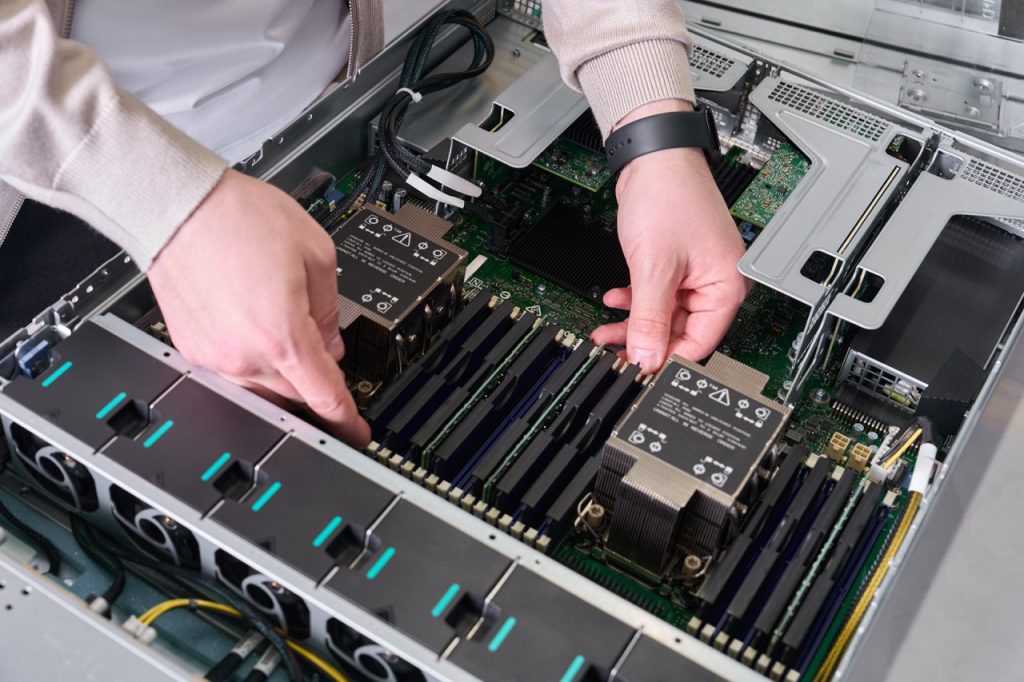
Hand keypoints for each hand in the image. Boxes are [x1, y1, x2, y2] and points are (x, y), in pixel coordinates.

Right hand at [148, 169, 369, 445]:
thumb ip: (330, 308)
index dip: (346, 421)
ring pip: (262, 389)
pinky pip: (232, 372)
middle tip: (326, 364)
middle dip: (315, 386)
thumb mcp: (316, 253)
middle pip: (294, 397)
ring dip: (283, 375)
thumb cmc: (239, 217)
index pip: (325, 397)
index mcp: (282, 336)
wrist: (177, 205)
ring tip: (287, 333)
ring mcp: (214, 356)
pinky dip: (253, 361)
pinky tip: (257, 329)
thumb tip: (331, 342)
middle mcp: (245, 355)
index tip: (356, 432)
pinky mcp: (191, 348)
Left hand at [591, 100, 748, 371]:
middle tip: (616, 352)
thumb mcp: (654, 269)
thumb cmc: (668, 197)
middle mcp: (715, 282)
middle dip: (645, 340)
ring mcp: (694, 273)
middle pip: (681, 331)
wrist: (652, 156)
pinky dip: (635, 301)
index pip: (700, 342)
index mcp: (725, 286)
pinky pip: (656, 295)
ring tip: (605, 331)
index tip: (640, 369)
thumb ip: (649, 319)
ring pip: (664, 315)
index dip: (668, 359)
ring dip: (634, 322)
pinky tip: (615, 299)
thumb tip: (647, 358)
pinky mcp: (675, 264)